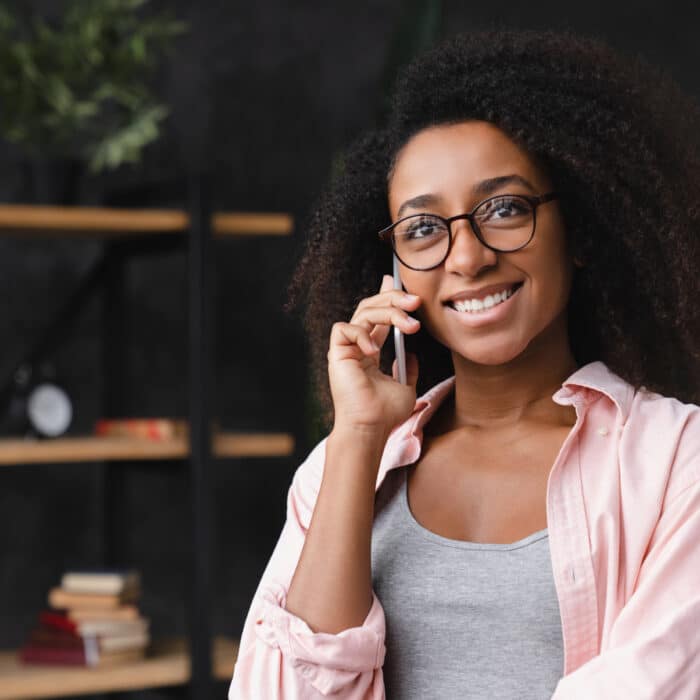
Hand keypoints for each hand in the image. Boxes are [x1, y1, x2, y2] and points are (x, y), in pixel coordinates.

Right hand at [328, 275, 420, 436]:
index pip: (377, 316)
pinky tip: (374, 350)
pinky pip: (345, 328)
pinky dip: (362, 334)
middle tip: (416, 301)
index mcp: (369, 352)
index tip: (393, 279)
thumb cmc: (384, 414)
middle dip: (393, 299)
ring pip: (363, 312)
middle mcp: (356, 347)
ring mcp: (346, 349)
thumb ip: (407, 368)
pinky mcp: (337, 353)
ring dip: (389, 313)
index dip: (385, 296)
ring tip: (410, 325)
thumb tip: (411, 353)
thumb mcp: (406, 387)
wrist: (371, 428)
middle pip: (371, 307)